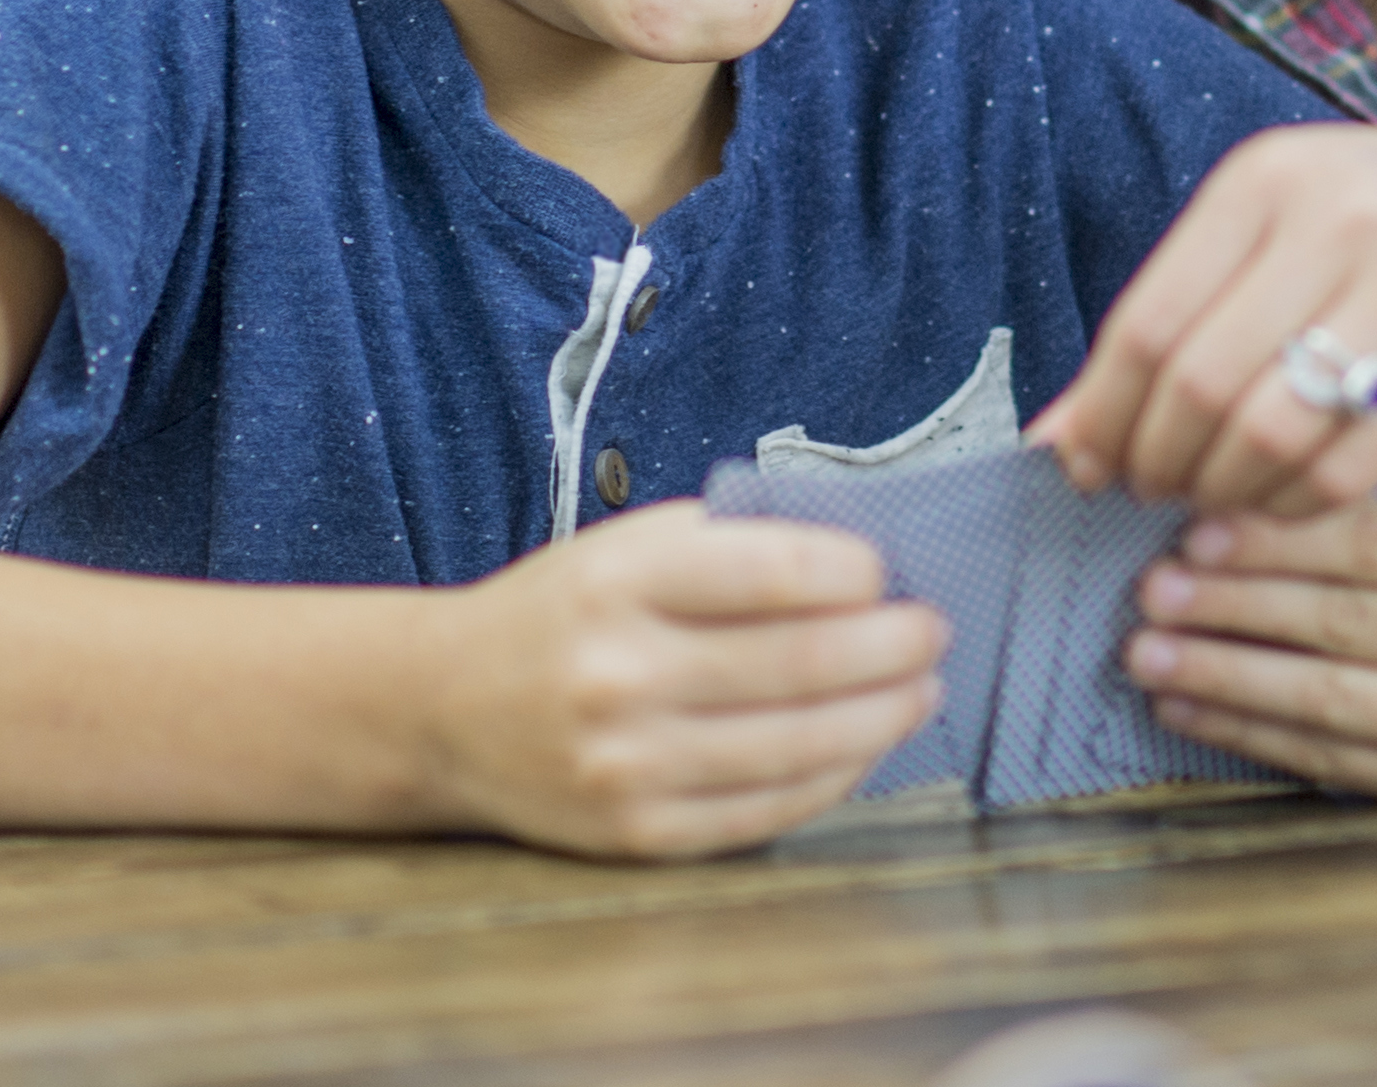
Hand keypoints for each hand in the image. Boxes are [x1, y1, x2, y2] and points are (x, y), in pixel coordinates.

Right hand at [418, 502, 944, 859]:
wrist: (443, 708)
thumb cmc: (561, 613)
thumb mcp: (626, 546)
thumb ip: (733, 542)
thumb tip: (865, 559)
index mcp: (617, 581)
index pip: (772, 571)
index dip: (855, 571)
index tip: (889, 570)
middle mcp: (619, 675)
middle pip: (801, 664)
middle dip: (892, 646)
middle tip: (933, 630)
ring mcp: (627, 764)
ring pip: (798, 746)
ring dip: (882, 715)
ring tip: (920, 689)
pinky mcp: (637, 832)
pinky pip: (767, 809)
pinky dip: (833, 776)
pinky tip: (863, 745)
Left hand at [1032, 116, 1376, 520]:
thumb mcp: (1274, 223)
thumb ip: (1173, 314)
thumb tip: (1058, 435)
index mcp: (1265, 183)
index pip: (1146, 322)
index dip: (1103, 414)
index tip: (1087, 464)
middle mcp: (1335, 224)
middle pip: (1198, 383)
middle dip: (1154, 460)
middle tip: (1147, 492)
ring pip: (1271, 434)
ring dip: (1221, 491)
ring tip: (1210, 501)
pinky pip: (1352, 466)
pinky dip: (1296, 506)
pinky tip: (1281, 504)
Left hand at [1120, 501, 1376, 799]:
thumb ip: (1354, 516)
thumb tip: (1210, 525)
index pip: (1372, 548)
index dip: (1275, 541)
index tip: (1193, 532)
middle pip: (1346, 626)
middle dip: (1235, 610)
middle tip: (1152, 594)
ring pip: (1332, 701)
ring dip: (1226, 678)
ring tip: (1149, 655)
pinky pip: (1331, 758)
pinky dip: (1248, 733)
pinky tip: (1187, 706)